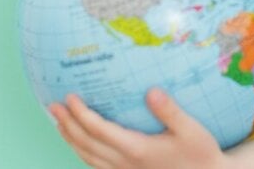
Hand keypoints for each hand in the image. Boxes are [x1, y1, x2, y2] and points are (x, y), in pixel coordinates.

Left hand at [49, 89, 229, 168]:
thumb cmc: (201, 154)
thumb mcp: (191, 130)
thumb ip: (170, 111)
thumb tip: (151, 91)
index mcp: (137, 149)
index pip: (99, 130)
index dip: (81, 114)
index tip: (70, 97)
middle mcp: (125, 163)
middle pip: (86, 144)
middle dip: (67, 124)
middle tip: (52, 105)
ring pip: (87, 157)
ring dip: (70, 139)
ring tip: (58, 122)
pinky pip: (97, 165)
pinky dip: (82, 152)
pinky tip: (79, 142)